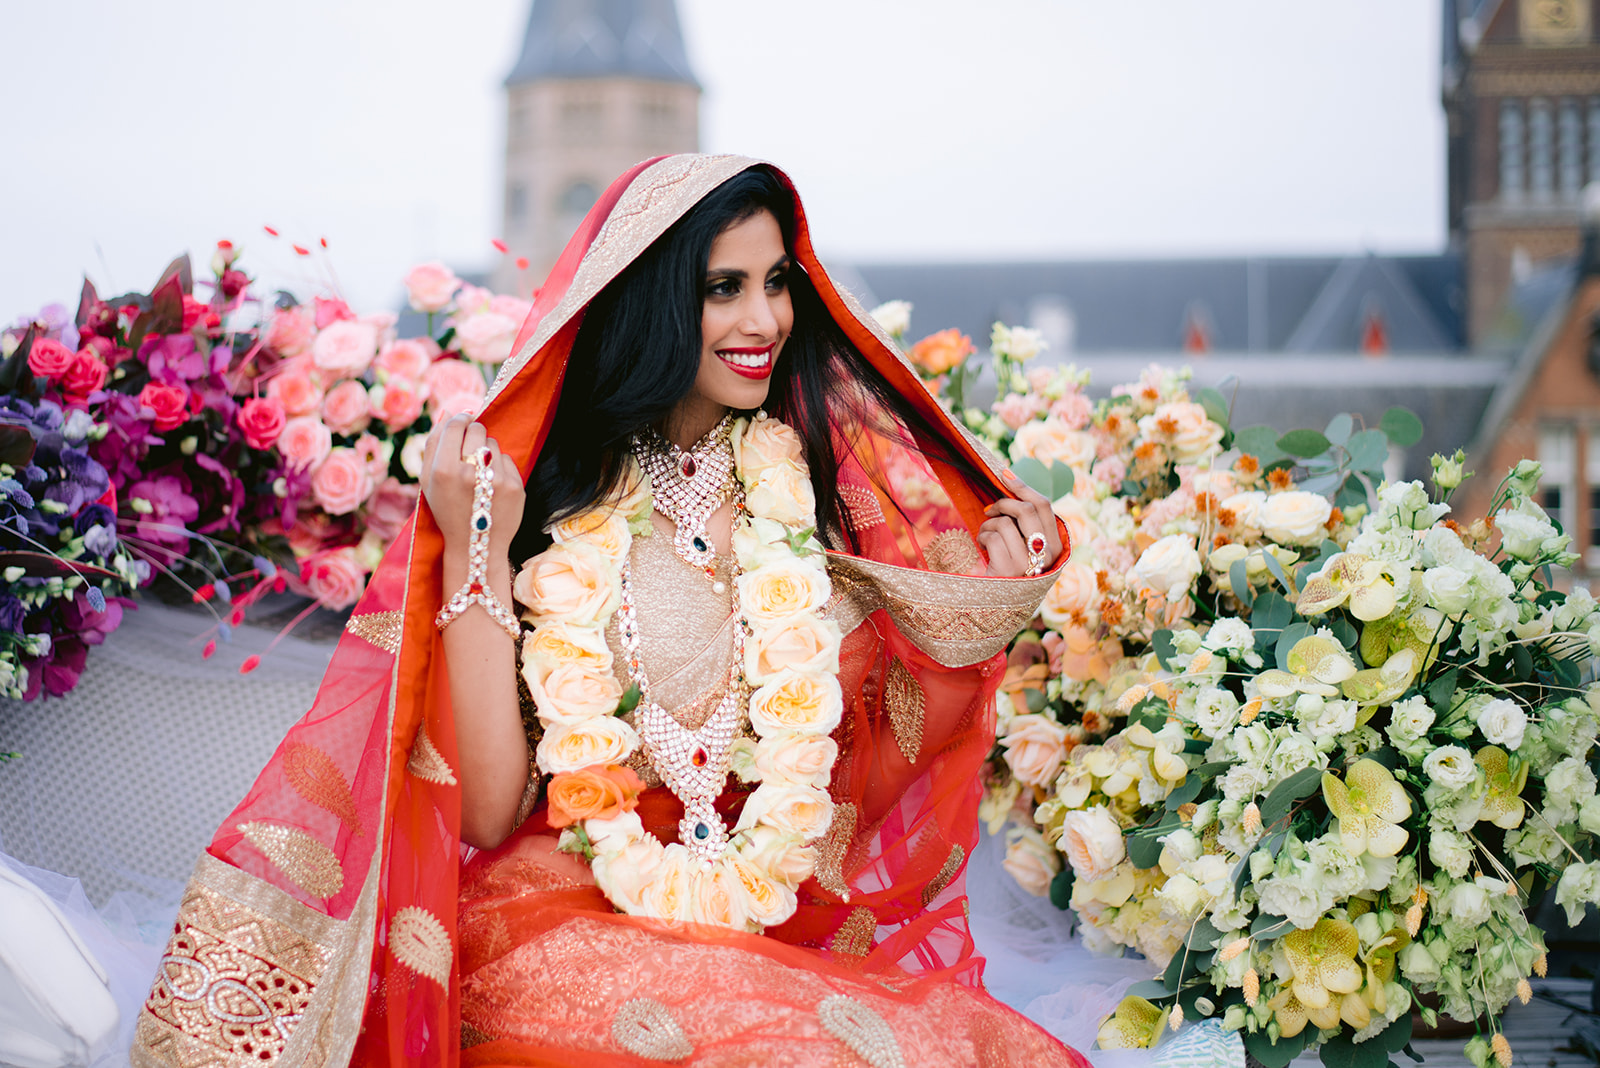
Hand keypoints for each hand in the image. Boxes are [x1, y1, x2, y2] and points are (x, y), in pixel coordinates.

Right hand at [420, 414, 524, 562]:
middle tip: (470, 449)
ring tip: (479, 474)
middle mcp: (469, 474)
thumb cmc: (447, 509)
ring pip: (493, 443)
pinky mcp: (515, 487)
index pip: (455, 426)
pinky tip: (492, 486)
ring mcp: (495, 480)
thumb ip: (433, 444)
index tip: (463, 421)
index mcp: (443, 471)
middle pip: (477, 430)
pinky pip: (507, 459)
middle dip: (473, 433)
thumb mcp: (428, 481)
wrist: (476, 545)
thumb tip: (449, 412)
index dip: (459, 419)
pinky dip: (500, 467)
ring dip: (486, 452)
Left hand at [978, 470, 1063, 577]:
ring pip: (1006, 523)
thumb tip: (1012, 486)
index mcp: (1056, 546)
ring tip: (985, 537)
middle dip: (1004, 503)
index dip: (1024, 487)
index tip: (1005, 474)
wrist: (995, 603)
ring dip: (989, 525)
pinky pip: (993, 536)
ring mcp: (1030, 563)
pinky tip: (983, 548)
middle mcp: (1048, 555)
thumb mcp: (1025, 547)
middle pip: (1027, 509)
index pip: (1044, 506)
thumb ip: (1027, 525)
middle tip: (990, 508)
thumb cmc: (1008, 569)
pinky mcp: (1010, 568)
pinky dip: (982, 537)